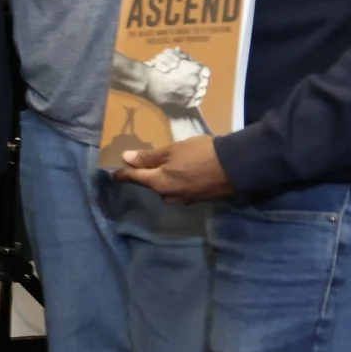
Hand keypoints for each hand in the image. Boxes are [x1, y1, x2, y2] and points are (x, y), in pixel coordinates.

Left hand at [112, 135, 233, 204]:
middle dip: (146, 174)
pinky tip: (183, 172)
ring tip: (167, 165)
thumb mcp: (172, 151)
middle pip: (150, 184)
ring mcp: (183, 200)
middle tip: (143, 162)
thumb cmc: (201, 154)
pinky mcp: (197, 200)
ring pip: (165, 188)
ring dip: (163, 178)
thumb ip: (149, 157)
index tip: (113, 172)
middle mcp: (167, 196)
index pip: (134, 179)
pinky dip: (176, 182)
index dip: (123, 174)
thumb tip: (126, 159)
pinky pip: (179, 190)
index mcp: (158, 184)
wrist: (237, 166)